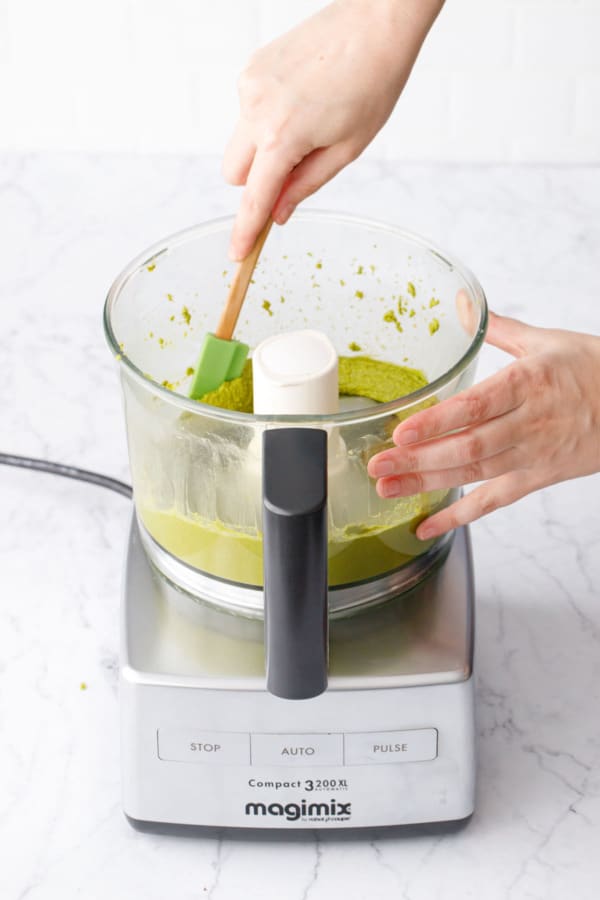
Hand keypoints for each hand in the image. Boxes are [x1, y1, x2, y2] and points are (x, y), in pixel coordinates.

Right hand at [223, 0, 442, 258]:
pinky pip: (248, 111)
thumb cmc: (372, 82)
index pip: (254, 199)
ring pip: (240, 141)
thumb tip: (279, 213)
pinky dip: (267, 119)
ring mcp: (249, 86)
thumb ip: (306, 185)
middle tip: (294, 172)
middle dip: (255, 183)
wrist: (375, 21)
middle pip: (233, 173)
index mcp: (282, 137)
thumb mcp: (346, 149)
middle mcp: (256, 111)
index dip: (246, 231)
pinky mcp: (251, 69)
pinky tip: (302, 100)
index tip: (238, 255)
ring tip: (308, 123)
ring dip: (263, 148)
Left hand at [367, 312, 599, 538]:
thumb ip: (496, 328)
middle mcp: (529, 424)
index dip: (437, 423)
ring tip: (388, 488)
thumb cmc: (593, 370)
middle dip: (418, 460)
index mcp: (528, 384)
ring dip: (428, 484)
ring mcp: (533, 456)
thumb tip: (460, 304)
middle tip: (377, 466)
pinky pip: (494, 502)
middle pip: (467, 448)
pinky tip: (427, 525)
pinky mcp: (537, 478)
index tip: (402, 431)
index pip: (476, 407)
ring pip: (475, 476)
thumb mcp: (546, 341)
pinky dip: (459, 517)